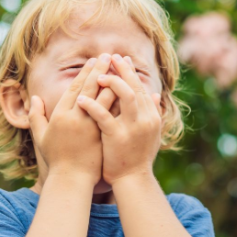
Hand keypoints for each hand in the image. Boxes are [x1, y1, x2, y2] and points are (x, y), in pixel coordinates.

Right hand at [28, 54, 116, 183]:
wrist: (72, 179)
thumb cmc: (56, 159)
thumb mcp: (41, 137)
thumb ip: (36, 116)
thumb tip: (34, 97)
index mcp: (60, 116)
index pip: (75, 89)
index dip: (84, 73)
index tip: (92, 61)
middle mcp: (76, 118)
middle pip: (90, 89)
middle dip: (99, 71)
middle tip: (107, 56)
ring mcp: (91, 126)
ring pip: (104, 99)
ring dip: (113, 81)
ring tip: (120, 69)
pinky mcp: (103, 135)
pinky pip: (114, 114)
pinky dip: (121, 101)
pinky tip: (129, 90)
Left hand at [75, 53, 162, 184]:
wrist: (134, 180)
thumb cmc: (139, 158)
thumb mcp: (151, 134)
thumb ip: (153, 113)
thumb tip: (155, 94)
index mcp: (151, 116)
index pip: (141, 87)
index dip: (130, 72)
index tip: (120, 59)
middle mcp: (145, 119)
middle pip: (134, 86)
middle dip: (122, 69)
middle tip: (109, 56)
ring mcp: (133, 127)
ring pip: (125, 96)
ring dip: (110, 82)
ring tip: (96, 75)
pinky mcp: (117, 136)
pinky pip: (103, 116)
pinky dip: (92, 105)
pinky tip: (81, 99)